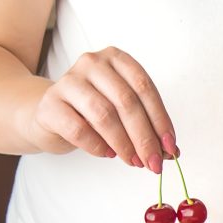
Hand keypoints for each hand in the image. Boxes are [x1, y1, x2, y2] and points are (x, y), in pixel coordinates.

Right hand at [30, 47, 176, 170]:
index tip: (170, 147)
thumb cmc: (92, 112)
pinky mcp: (51, 105)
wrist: (51, 114)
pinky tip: (107, 154)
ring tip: (133, 161)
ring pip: (103, 115)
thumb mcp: (122, 113)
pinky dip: (97, 146)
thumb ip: (146, 127)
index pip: (144, 87)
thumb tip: (171, 152)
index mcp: (115, 58)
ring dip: (123, 144)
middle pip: (126, 101)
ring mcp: (68, 81)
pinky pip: (79, 129)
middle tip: (153, 163)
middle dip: (144, 137)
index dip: (160, 119)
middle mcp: (92, 63)